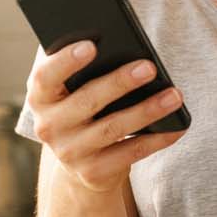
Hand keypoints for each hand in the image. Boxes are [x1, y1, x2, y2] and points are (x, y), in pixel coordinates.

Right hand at [24, 41, 186, 192]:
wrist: (79, 160)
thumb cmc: (81, 106)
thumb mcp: (72, 88)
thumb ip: (83, 68)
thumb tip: (119, 43)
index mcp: (40, 98)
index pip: (45, 77)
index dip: (66, 61)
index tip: (91, 45)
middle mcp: (49, 127)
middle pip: (86, 101)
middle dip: (119, 83)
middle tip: (149, 67)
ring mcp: (70, 153)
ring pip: (113, 129)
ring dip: (147, 110)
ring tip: (174, 95)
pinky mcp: (93, 173)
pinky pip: (130, 153)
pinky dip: (157, 139)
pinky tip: (177, 126)